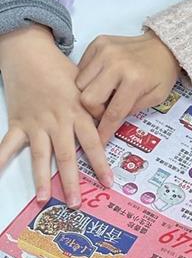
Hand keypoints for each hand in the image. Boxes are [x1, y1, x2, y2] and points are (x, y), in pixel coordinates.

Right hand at [0, 25, 111, 205]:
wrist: (31, 54)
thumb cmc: (62, 70)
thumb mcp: (87, 86)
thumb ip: (97, 108)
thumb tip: (115, 124)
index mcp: (78, 112)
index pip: (93, 143)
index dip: (100, 164)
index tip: (108, 183)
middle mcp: (58, 120)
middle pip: (66, 155)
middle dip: (71, 181)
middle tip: (76, 203)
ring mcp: (36, 123)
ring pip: (40, 155)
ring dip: (41, 179)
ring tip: (43, 199)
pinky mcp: (18, 122)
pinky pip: (8, 143)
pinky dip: (1, 157)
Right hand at [76, 31, 180, 142]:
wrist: (163, 46)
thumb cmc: (161, 74)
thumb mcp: (156, 97)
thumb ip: (133, 110)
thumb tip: (110, 122)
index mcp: (134, 79)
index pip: (113, 111)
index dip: (105, 129)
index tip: (100, 139)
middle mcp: (116, 63)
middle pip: (88, 98)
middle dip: (94, 110)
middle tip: (105, 110)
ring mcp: (104, 51)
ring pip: (79, 83)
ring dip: (89, 94)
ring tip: (103, 94)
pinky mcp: (98, 43)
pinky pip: (81, 67)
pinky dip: (88, 78)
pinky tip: (100, 80)